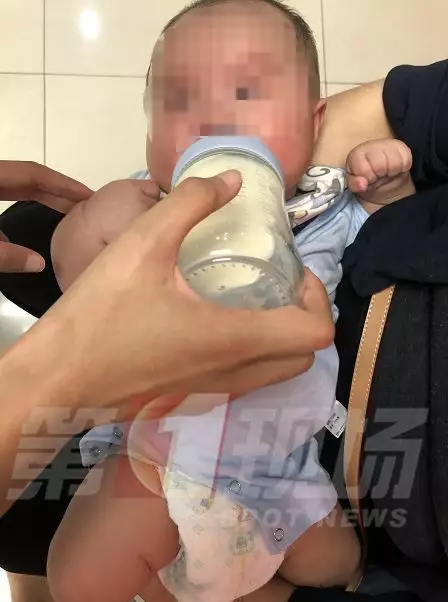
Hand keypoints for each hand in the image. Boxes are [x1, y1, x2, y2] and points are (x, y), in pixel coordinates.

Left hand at [0, 161, 91, 272]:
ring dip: (32, 207)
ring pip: (7, 191)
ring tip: (58, 223)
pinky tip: (11, 241)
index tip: (89, 196)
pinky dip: (7, 221)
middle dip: (55, 194)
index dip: (63, 184)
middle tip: (83, 208)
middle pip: (25, 180)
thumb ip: (6, 255)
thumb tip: (38, 264)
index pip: (33, 173)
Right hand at [17, 171, 333, 409]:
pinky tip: (215, 320)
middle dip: (305, 318)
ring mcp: (215, 392)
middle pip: (303, 358)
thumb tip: (231, 181)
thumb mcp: (142, 244)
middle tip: (279, 284)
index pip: (314, 332)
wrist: (58, 378)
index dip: (318, 297)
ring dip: (281, 337)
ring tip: (252, 298)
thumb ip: (190, 203)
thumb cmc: (101, 313)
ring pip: (276, 372)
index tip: (292, 272)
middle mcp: (235, 374)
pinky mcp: (194, 398)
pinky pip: (245, 379)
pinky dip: (253, 353)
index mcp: (234, 339)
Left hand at [346, 139, 412, 205]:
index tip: (366, 178)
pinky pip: (406, 162)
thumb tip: (362, 184)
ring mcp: (388, 144)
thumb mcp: (356, 185)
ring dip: (390, 172)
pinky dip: (401, 169)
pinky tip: (394, 169)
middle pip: (380, 166)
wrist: (382, 178)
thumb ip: (355, 184)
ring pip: (394, 164)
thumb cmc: (366, 179)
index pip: (363, 169)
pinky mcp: (402, 147)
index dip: (366, 178)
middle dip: (378, 175)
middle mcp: (371, 145)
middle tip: (376, 176)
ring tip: (385, 172)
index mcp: (356, 154)